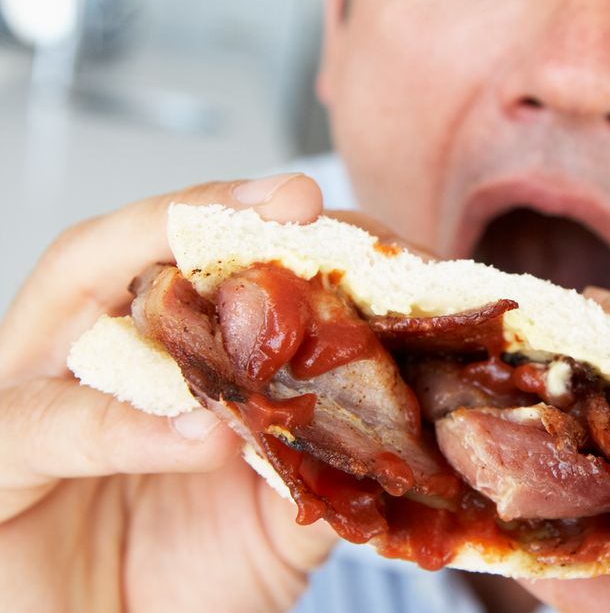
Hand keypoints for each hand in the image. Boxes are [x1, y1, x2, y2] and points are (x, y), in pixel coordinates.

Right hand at [0, 174, 339, 612]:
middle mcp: (82, 355)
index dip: (286, 240)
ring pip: (68, 296)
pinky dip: (121, 426)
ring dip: (157, 270)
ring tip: (250, 279)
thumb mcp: (279, 519)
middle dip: (213, 213)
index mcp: (153, 353)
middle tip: (297, 199)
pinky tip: (200, 430)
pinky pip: (42, 428)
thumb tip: (406, 409)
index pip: (208, 264)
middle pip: (132, 248)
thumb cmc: (182, 580)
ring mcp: (25, 398)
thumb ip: (325, 457)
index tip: (368, 235)